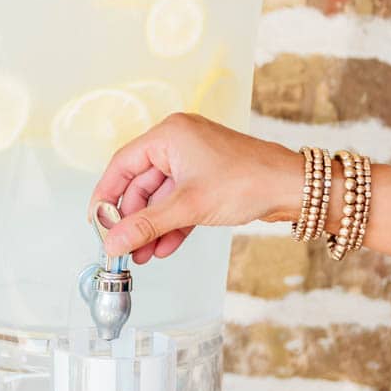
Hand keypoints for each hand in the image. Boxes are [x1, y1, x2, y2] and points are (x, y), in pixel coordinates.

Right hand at [89, 113, 300, 264]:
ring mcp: (194, 161)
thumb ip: (146, 225)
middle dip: (133, 219)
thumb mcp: (188, 206)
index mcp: (169, 135)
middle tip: (123, 246)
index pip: (123, 164)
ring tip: (142, 255)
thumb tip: (113, 242)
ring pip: (160, 197)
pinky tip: (163, 247)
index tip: (96, 222)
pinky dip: (171, 224)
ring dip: (151, 226)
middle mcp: (178, 142)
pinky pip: (179, 202)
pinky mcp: (207, 179)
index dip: (106, 195)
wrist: (294, 189)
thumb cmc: (248, 181)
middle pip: (140, 184)